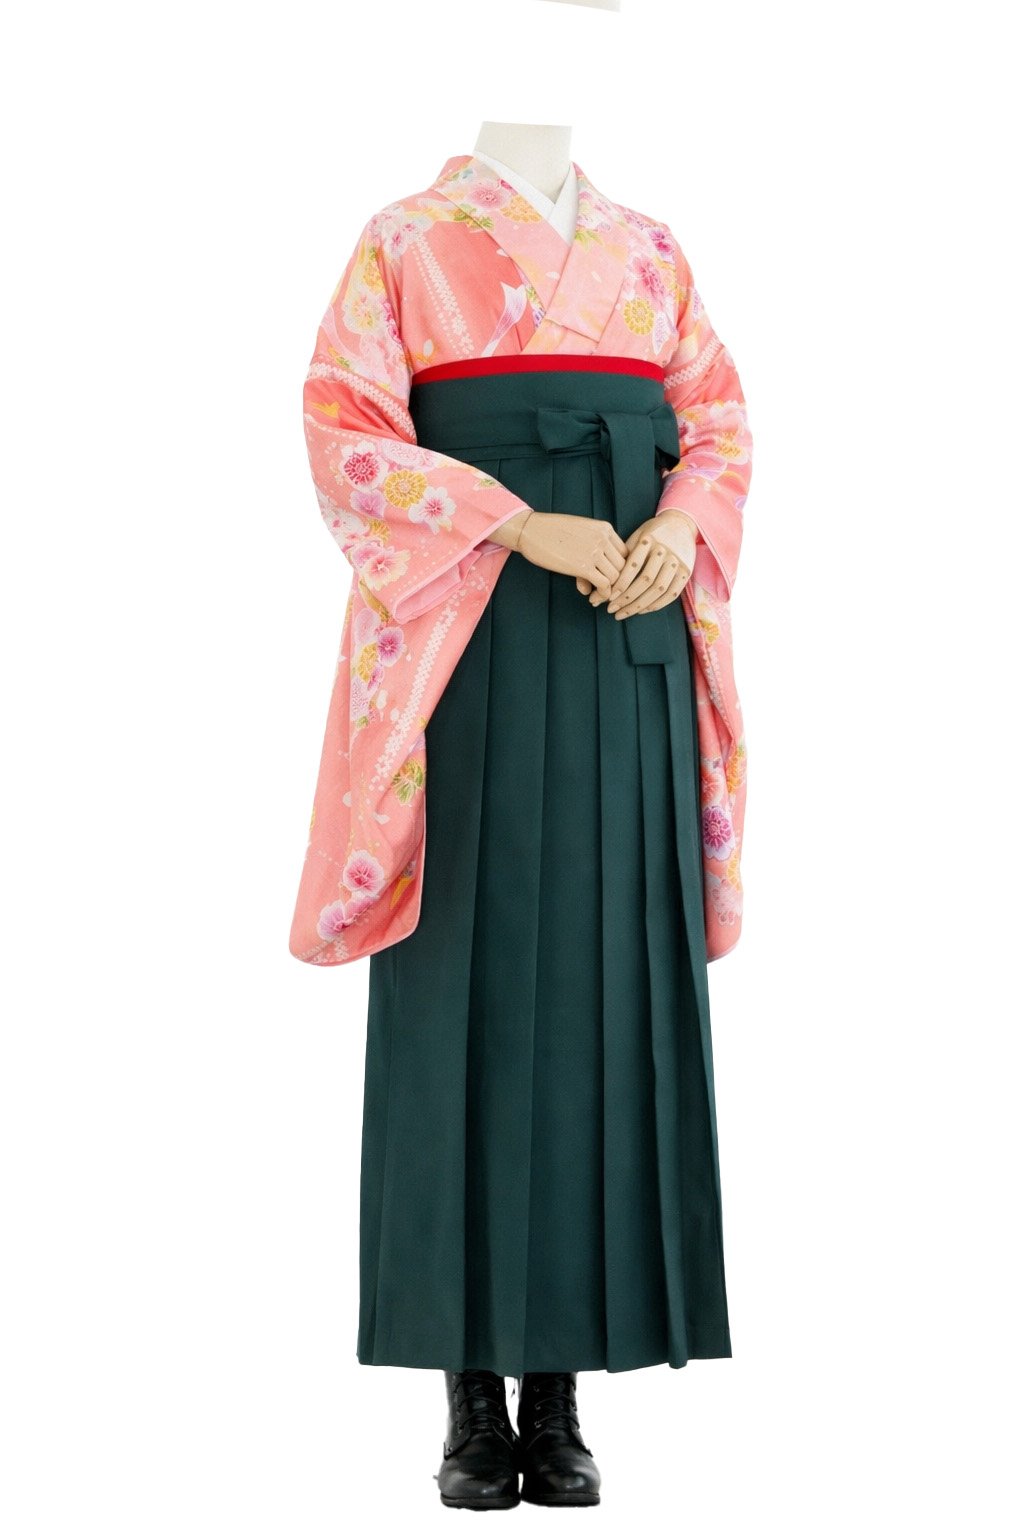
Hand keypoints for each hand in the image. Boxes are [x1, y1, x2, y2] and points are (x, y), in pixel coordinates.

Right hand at [518, 512, 626, 592]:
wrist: (530, 530)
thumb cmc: (550, 533)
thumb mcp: (577, 537)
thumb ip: (589, 558)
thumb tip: (589, 585)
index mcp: (605, 528)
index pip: (625, 552)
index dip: (619, 568)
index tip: (608, 578)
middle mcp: (603, 539)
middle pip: (623, 566)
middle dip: (616, 582)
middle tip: (603, 592)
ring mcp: (594, 552)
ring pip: (616, 577)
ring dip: (608, 591)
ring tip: (596, 597)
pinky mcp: (583, 566)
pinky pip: (604, 584)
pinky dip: (601, 594)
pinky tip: (592, 598)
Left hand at [578, 511, 695, 616]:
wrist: (680, 524)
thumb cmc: (650, 534)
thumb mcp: (634, 538)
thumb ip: (620, 558)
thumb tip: (598, 582)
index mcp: (649, 539)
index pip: (632, 566)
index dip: (619, 584)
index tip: (606, 597)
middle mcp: (665, 550)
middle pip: (646, 580)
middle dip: (626, 598)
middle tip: (611, 609)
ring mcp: (678, 561)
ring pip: (659, 589)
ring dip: (639, 605)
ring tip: (623, 613)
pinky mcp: (686, 571)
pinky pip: (672, 593)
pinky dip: (657, 605)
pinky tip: (641, 610)